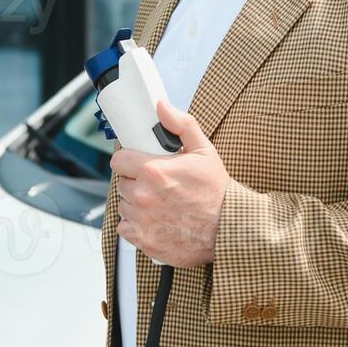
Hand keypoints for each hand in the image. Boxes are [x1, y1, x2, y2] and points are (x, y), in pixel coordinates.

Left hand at [109, 99, 228, 267]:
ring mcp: (142, 220)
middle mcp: (143, 196)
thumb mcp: (204, 150)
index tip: (138, 163)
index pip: (119, 160)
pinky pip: (125, 227)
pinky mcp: (144, 240)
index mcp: (154, 171)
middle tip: (156, 184)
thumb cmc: (216, 191)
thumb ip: (180, 124)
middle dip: (135, 181)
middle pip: (121, 183)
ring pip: (123, 205)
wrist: (228, 227)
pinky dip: (135, 224)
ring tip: (158, 202)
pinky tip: (154, 219)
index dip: (128, 160)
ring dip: (135, 203)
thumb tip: (161, 106)